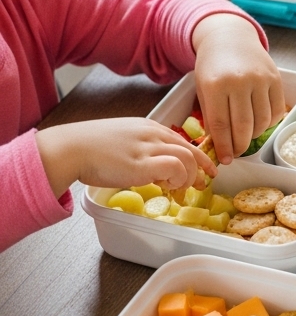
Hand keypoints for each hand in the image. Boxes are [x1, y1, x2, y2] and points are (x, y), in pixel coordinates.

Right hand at [36, 116, 215, 199]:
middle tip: (202, 183)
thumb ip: (139, 151)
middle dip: (201, 168)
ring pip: (186, 158)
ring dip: (188, 177)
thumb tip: (152, 170)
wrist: (71, 148)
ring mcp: (147, 148)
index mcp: (147, 126)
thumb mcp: (121, 141)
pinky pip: (175, 168)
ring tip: (178, 189)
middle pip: (189, 149)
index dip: (196, 156)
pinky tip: (168, 187)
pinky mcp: (142, 164)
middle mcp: (151, 134)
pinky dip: (178, 179)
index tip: (204, 169)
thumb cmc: (88, 147)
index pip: (181, 140)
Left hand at [192, 13, 285, 162]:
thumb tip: (221, 146)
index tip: (225, 159)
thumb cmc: (213, 66)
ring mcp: (260, 79)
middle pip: (243, 127)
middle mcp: (239, 81)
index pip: (220, 125)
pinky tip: (258, 123)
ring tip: (245, 137)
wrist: (230, 37)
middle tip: (236, 153)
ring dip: (254, 136)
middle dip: (239, 146)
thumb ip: (212, 116)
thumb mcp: (203, 88)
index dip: (223, 147)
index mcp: (215, 85)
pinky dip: (267, 124)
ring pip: (261, 122)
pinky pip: (275, 112)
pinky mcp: (276, 79)